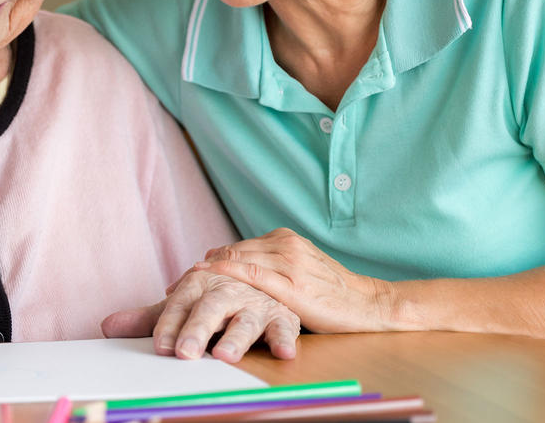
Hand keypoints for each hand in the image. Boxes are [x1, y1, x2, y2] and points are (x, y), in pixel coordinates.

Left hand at [101, 268, 300, 363]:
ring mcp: (254, 303)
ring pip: (246, 319)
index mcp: (199, 285)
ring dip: (237, 337)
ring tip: (225, 355)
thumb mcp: (183, 307)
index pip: (179, 305)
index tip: (161, 347)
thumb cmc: (215, 302)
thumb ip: (150, 319)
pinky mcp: (281, 315)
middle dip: (197, 330)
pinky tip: (283, 353)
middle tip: (185, 353)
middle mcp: (226, 291)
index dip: (169, 326)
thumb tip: (106, 327)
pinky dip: (285, 339)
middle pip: (210, 309)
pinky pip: (285, 327)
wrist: (260, 281)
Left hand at [193, 228, 397, 333]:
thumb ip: (271, 265)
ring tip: (181, 290)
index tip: (185, 277)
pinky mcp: (293, 285)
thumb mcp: (301, 269)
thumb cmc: (333, 292)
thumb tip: (233, 268)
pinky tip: (209, 283)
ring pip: (237, 262)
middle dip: (201, 271)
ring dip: (207, 275)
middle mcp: (285, 245)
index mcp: (285, 239)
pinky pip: (253, 276)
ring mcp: (289, 263)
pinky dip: (227, 276)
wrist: (370, 304)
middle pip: (231, 253)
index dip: (209, 262)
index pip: (237, 248)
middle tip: (174, 288)